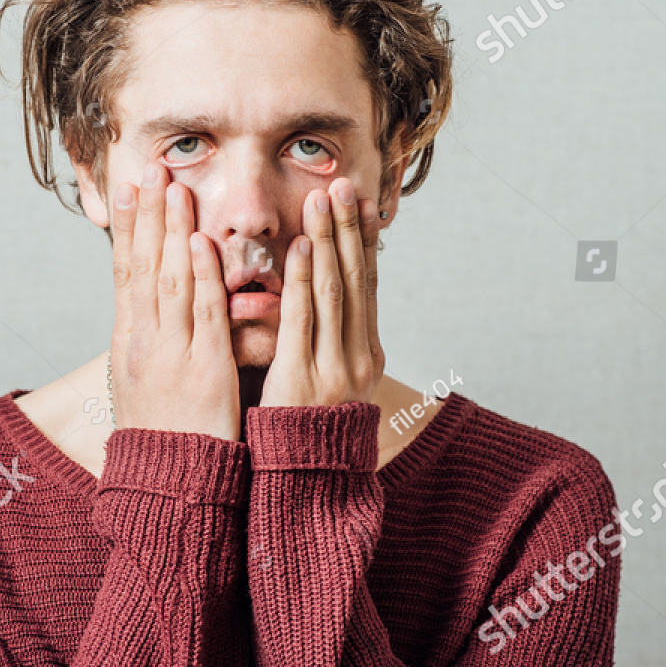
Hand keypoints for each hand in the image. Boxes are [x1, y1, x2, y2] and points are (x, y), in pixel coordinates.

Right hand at [109, 160, 241, 441]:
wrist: (168, 487)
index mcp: (130, 343)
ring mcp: (172, 354)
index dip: (126, 228)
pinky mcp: (204, 370)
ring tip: (175, 188)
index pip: (125, 272)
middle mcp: (144, 342)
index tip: (127, 189)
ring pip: (171, 281)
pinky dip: (204, 276)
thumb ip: (151, 342)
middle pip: (144, 266)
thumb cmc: (163, 437)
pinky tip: (204, 243)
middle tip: (151, 169)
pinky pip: (205, 315)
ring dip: (173, 230)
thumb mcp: (144, 384)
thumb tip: (151, 311)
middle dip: (148, 214)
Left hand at [259, 177, 384, 407]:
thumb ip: (330, 339)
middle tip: (342, 183)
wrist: (310, 483)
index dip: (363, 239)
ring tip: (321, 200)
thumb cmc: (312, 428)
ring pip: (332, 290)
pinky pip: (303, 321)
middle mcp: (358, 353)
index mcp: (367, 350)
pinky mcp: (304, 378)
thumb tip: (323, 296)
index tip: (361, 201)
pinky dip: (301, 281)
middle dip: (347, 227)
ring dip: (326, 240)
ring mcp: (335, 366)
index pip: (366, 283)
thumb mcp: (332, 379)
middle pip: (354, 278)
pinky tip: (298, 249)